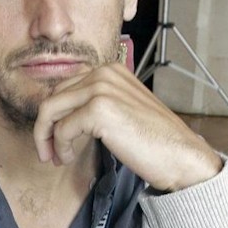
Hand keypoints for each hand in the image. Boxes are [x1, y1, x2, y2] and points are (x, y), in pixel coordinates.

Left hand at [32, 63, 222, 191]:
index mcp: (110, 70)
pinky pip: (62, 129)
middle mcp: (104, 73)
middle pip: (53, 97)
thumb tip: (58, 116)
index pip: (64, 88)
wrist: (182, 157)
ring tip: (55, 158)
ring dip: (46, 138)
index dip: (54, 115)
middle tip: (49, 152)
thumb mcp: (120, 110)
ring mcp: (101, 88)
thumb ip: (93, 104)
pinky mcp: (99, 109)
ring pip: (49, 111)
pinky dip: (60, 146)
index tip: (54, 139)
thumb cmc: (154, 140)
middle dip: (45, 127)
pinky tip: (68, 158)